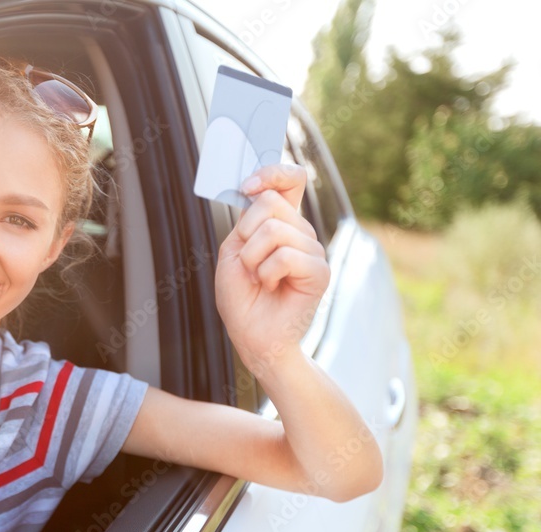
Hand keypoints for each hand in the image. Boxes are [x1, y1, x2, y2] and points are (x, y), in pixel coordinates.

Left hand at [214, 163, 329, 372]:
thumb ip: (247, 220)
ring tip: (258, 279)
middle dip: (245, 235)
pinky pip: (286, 255)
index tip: (247, 186)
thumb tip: (259, 190)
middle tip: (248, 263)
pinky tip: (270, 287)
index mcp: (281, 223)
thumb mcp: (233, 251)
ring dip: (253, 259)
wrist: (251, 336)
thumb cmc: (241, 297)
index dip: (272, 173)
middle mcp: (301, 232)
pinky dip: (267, 273)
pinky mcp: (319, 271)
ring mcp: (313, 250)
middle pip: (271, 203)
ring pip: (274, 230)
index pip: (291, 180)